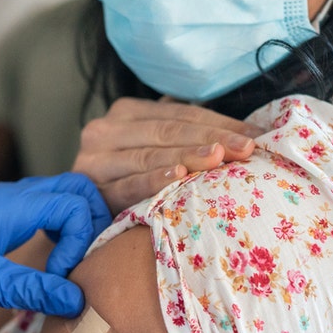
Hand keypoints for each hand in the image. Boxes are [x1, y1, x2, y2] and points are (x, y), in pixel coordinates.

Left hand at [0, 173, 108, 320]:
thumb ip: (32, 289)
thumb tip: (77, 300)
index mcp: (11, 204)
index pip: (75, 203)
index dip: (81, 240)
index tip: (61, 276)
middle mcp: (13, 198)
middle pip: (76, 190)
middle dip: (92, 224)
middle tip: (84, 265)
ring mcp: (7, 208)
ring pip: (62, 201)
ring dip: (77, 230)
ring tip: (70, 268)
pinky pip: (45, 216)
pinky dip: (60, 235)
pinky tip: (52, 267)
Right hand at [74, 97, 262, 213]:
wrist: (77, 219)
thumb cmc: (128, 184)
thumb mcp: (152, 151)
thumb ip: (183, 135)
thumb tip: (247, 132)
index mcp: (126, 113)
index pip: (178, 113)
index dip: (218, 122)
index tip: (255, 135)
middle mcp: (105, 129)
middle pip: (166, 130)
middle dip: (210, 137)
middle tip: (245, 148)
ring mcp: (94, 159)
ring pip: (148, 154)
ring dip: (187, 156)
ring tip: (219, 158)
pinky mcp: (89, 188)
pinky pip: (127, 183)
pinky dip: (153, 179)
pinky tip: (178, 176)